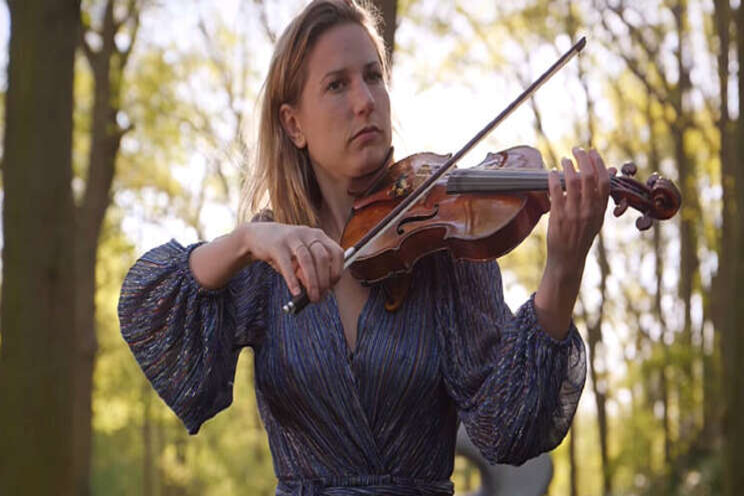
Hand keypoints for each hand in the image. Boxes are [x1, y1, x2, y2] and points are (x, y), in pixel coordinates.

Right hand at [245, 223, 344, 301]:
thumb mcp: (300, 258)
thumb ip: (310, 272)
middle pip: (323, 258)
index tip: (332, 286)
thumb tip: (320, 290)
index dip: (337, 271)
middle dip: (324, 281)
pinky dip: (293, 280)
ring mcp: (292, 238)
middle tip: (321, 296)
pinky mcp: (277, 245)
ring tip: (312, 297)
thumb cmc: (284, 250)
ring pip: (307, 261)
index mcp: (318, 236)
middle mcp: (308, 234)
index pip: (336, 252)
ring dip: (312, 282)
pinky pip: (287, 264)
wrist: (257, 236)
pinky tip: (296, 292)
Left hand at [546, 147, 609, 275]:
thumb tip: (611, 170)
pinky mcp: (558, 216)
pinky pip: (556, 192)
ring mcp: (574, 213)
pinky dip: (553, 178)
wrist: (568, 259)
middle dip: (582, 159)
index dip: (599, 164)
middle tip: (576, 150)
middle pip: (588, 177)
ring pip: (572, 182)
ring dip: (568, 166)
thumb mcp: (597, 218)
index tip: (592, 152)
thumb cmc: (582, 236)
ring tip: (564, 160)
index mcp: (600, 210)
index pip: (604, 181)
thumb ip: (601, 196)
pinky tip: (551, 172)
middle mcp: (589, 210)